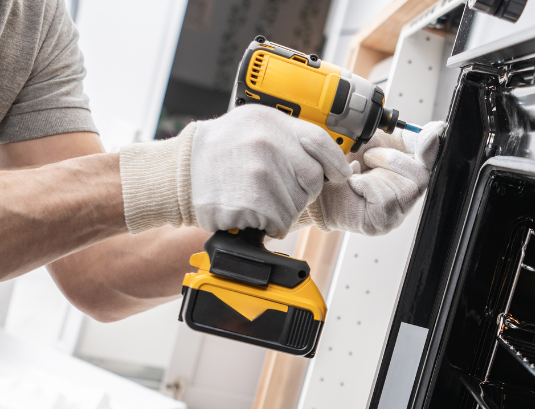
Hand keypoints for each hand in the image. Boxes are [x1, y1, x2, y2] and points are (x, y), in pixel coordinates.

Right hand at [120, 104, 351, 238]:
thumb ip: (286, 135)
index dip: (335, 162)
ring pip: (298, 203)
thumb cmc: (216, 153)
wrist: (178, 174)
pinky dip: (272, 224)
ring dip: (284, 208)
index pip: (320, 141)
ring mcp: (261, 173)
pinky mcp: (254, 202)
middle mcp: (268, 143)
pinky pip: (281, 221)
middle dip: (302, 189)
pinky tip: (253, 212)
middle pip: (313, 177)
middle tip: (278, 188)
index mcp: (270, 121)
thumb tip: (324, 154)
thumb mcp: (250, 126)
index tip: (338, 173)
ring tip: (258, 198)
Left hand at [297, 121, 445, 235]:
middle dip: (393, 160)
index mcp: (410, 172)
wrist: (319, 183)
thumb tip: (437, 129)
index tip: (432, 133)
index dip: (431, 149)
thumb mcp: (377, 141)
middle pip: (422, 177)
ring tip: (360, 171)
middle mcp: (408, 195)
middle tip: (369, 156)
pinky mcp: (382, 223)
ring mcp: (397, 212)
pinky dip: (366, 186)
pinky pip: (386, 200)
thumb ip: (406, 136)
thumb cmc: (346, 165)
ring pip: (405, 189)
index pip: (433, 162)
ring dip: (377, 173)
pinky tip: (355, 185)